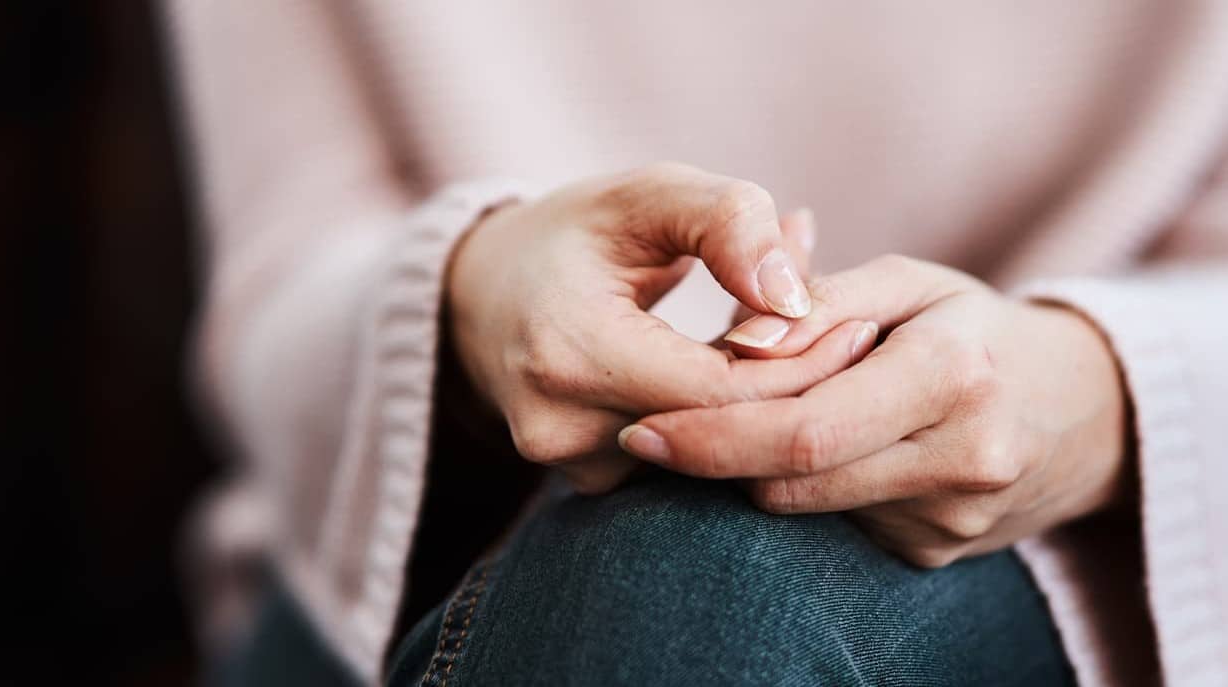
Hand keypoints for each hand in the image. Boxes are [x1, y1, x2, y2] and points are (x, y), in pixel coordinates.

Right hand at [447, 163, 872, 492]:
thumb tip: (796, 299)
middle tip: (849, 335)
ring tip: (789, 339)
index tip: (858, 325)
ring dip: (758, 404)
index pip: (723, 391)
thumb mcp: (648, 194)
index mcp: (569, 349)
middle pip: (722, 433)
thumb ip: (728, 224)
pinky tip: (736, 371)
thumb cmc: (574, 234)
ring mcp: (568, 467)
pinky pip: (681, 461)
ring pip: (708, 454)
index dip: (801, 364)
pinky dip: (720, 420)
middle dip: (792, 386)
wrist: (480, 297)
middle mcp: (560, 427)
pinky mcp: (584, 484)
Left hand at [620, 255, 1131, 565]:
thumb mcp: (908, 283)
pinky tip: (829, 448)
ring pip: (805, 507)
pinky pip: (835, 523)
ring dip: (762, 467)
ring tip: (772, 414)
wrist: (1082, 410)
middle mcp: (961, 459)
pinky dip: (809, 486)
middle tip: (657, 431)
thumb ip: (819, 301)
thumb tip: (737, 344)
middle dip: (716, 457)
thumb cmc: (974, 328)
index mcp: (954, 375)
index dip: (711, 437)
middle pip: (792, 482)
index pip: (803, 431)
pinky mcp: (935, 553)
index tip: (643, 430)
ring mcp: (951, 520)